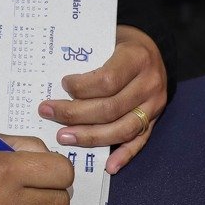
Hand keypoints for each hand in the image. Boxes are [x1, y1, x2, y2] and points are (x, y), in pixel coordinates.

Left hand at [38, 25, 167, 173]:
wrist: (152, 50)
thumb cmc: (120, 43)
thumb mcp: (107, 38)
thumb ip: (88, 57)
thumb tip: (52, 81)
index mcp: (137, 58)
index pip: (107, 81)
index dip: (82, 88)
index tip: (63, 85)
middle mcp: (149, 83)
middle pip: (110, 108)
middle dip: (75, 114)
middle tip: (49, 112)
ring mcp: (154, 105)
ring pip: (122, 129)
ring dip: (91, 137)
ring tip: (64, 137)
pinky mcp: (155, 120)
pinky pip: (139, 141)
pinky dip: (124, 156)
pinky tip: (107, 166)